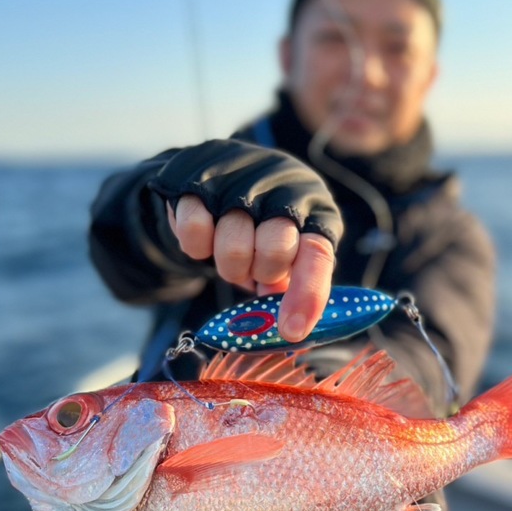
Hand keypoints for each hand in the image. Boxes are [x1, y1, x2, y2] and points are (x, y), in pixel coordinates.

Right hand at [168, 196, 334, 342]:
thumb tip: (287, 327)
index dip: (307, 295)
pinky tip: (207, 234)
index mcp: (315, 211)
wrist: (221, 180)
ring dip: (230, 265)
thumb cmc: (265, 228)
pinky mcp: (197, 180)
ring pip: (232, 247)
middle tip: (257, 269)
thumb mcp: (291, 253)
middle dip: (261, 273)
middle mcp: (282, 188)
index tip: (291, 330)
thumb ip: (294, 285)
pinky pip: (194, 232)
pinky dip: (198, 247)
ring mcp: (239, 180)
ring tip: (234, 253)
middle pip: (275, 249)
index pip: (317, 254)